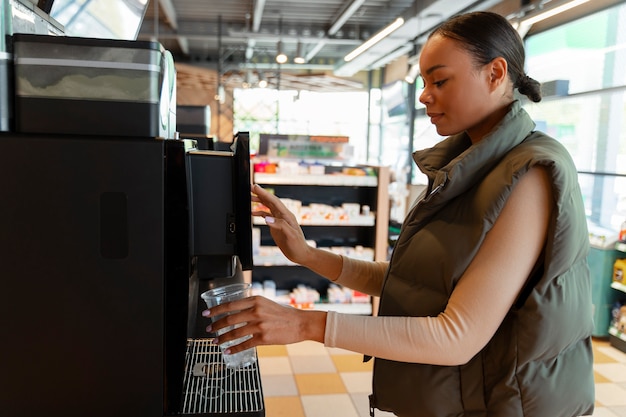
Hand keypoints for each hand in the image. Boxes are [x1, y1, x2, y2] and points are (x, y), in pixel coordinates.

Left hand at [201, 295, 326, 354]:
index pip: (230, 304)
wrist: (301, 323)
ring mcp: (260, 325)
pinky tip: (228, 350)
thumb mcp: (267, 303)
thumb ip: (253, 306)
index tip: (207, 314)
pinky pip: (245, 344)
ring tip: (216, 342)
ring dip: (223, 339)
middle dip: (216, 326)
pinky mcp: (264, 338)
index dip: (216, 310)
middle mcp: (256, 311)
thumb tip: (237, 311)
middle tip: (209, 330)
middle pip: (229, 319)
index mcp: (256, 300)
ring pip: (235, 333)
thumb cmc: (285, 314)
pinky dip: (234, 348)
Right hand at [251, 184, 313, 265]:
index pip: (274, 201)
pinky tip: (254, 213)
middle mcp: (283, 216)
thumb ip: (280, 225)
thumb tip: (267, 218)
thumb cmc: (298, 246)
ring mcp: (280, 220)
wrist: (301, 254)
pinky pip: (267, 216)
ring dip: (260, 201)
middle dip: (261, 194)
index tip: (255, 187)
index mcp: (287, 216)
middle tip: (251, 187)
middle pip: (271, 201)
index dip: (264, 194)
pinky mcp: (277, 226)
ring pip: (269, 207)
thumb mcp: (290, 235)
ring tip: (250, 197)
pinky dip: (260, 212)